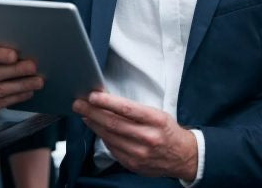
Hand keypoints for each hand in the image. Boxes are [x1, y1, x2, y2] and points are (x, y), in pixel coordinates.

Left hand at [72, 92, 196, 180]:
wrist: (183, 156)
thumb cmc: (167, 130)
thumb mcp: (157, 113)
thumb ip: (134, 110)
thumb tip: (108, 101)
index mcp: (156, 120)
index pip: (127, 109)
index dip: (107, 102)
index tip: (92, 96)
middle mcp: (148, 138)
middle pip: (113, 123)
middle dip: (92, 112)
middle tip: (79, 103)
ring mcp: (140, 154)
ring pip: (110, 136)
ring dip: (94, 124)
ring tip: (84, 114)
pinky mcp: (134, 165)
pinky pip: (113, 149)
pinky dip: (103, 137)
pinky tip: (96, 128)